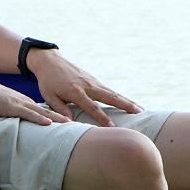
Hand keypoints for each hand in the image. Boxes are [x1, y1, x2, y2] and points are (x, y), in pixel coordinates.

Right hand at [0, 75, 71, 125]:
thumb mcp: (6, 106)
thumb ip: (14, 113)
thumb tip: (20, 122)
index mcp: (25, 102)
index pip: (45, 110)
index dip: (58, 116)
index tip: (69, 122)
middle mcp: (26, 102)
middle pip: (48, 111)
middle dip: (63, 118)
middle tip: (77, 124)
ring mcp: (20, 104)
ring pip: (42, 112)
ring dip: (56, 119)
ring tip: (69, 125)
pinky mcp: (12, 107)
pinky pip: (28, 114)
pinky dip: (38, 118)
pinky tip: (48, 122)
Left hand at [26, 48, 142, 126]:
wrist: (50, 61)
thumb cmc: (48, 82)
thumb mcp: (49, 97)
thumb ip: (60, 109)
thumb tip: (71, 122)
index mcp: (75, 91)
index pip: (92, 107)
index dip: (102, 118)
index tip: (112, 127)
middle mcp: (87, 85)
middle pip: (109, 96)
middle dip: (125, 104)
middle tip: (139, 112)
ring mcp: (93, 81)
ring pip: (113, 92)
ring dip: (127, 101)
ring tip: (141, 110)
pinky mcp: (94, 80)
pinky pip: (109, 90)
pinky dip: (120, 97)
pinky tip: (128, 103)